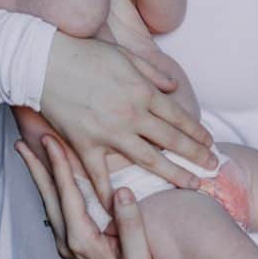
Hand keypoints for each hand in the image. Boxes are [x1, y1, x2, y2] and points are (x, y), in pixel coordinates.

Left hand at [15, 135, 166, 258]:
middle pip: (48, 197)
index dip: (58, 166)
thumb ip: (131, 226)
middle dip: (36, 167)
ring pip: (49, 202)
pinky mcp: (72, 244)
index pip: (67, 195)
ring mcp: (67, 244)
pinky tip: (50, 177)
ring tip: (28, 153)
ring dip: (39, 177)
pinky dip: (50, 188)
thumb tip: (122, 192)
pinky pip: (57, 209)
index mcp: (82, 241)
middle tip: (21, 140)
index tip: (51, 140)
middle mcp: (68, 242)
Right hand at [41, 31, 215, 208]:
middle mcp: (132, 114)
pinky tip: (123, 206)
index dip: (197, 131)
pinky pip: (100, 174)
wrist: (44, 61)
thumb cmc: (84, 52)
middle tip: (213, 167)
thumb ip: (151, 73)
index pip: (178, 116)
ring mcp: (109, 132)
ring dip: (173, 173)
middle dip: (196, 155)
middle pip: (172, 140)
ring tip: (192, 185)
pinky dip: (110, 193)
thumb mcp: (125, 55)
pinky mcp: (85, 144)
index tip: (209, 143)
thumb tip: (173, 87)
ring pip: (149, 159)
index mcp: (143, 91)